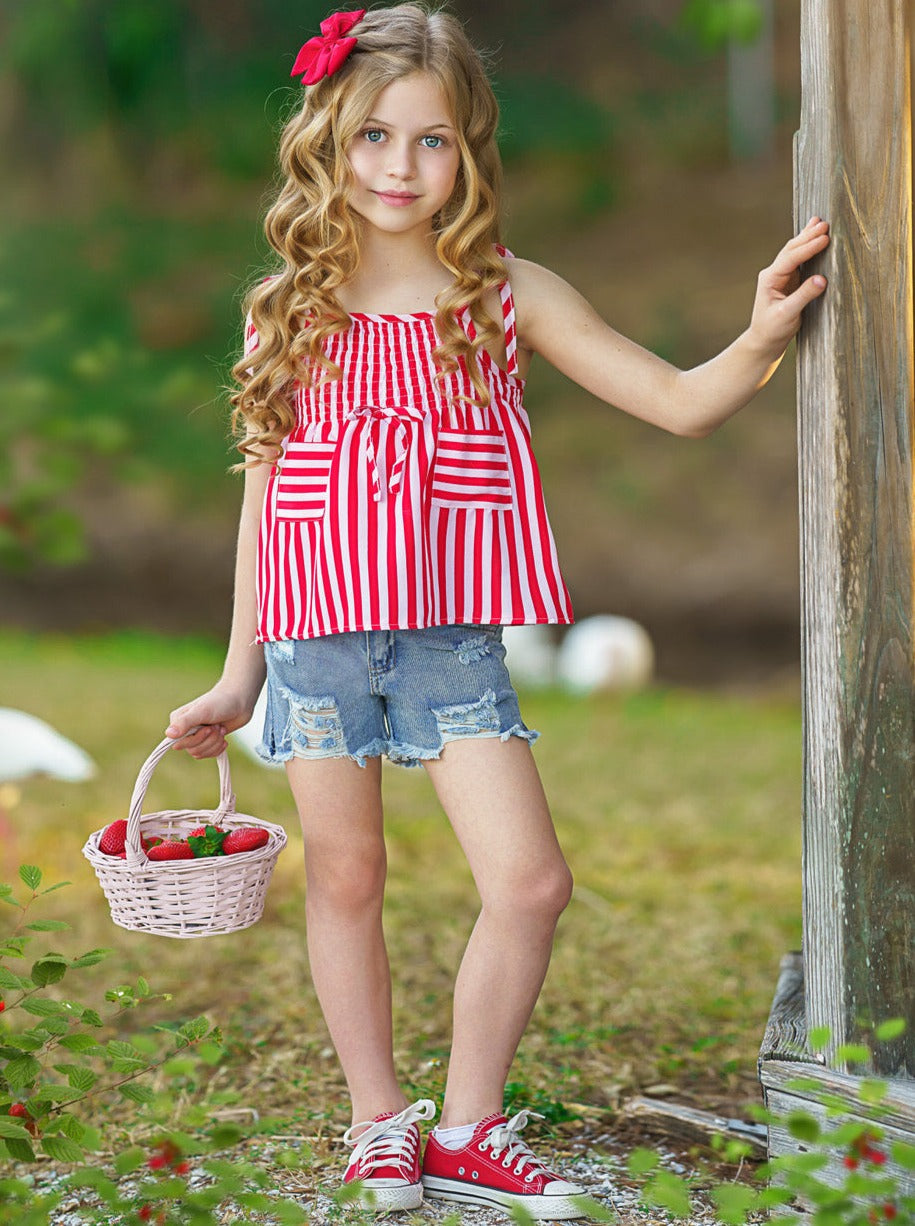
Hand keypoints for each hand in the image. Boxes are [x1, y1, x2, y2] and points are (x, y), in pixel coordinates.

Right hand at [165, 683, 257, 758]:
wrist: (240, 701)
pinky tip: (224, 738)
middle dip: (209, 740)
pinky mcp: (208, 741)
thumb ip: (184, 722)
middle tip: (217, 726)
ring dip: (215, 742)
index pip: (179, 743)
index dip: (196, 739)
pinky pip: (208, 754)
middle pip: (192, 750)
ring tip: (221, 728)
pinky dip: (218, 748)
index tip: (208, 728)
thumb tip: (169, 734)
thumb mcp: (202, 711)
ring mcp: (197, 736)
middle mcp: (185, 730)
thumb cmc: (220, 702)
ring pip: (200, 753)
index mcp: (178, 721)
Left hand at [748, 217, 829, 356]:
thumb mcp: (787, 315)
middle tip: (825, 223)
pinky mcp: (789, 280)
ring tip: (821, 222)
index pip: (790, 258)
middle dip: (808, 236)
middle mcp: (773, 273)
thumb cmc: (773, 330)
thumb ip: (803, 296)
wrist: (765, 340)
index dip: (808, 247)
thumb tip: (822, 280)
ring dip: (807, 237)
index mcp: (769, 279)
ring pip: (795, 251)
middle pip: (791, 249)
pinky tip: (815, 235)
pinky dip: (808, 246)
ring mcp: (781, 275)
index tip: (825, 238)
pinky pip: (800, 259)